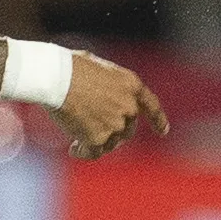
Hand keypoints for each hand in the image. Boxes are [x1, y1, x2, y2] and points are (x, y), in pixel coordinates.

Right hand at [51, 50, 169, 157]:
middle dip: (113, 132)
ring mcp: (115, 124)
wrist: (56, 77)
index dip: (158, 120)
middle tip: (93, 131)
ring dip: (97, 141)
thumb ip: (108, 84)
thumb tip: (101, 95)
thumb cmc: (69, 66)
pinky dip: (84, 152)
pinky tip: (74, 149)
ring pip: (111, 142)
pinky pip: (94, 152)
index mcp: (131, 85)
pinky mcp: (98, 138)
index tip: (164, 131)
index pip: (151, 105)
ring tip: (76, 138)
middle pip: (127, 129)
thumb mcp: (98, 67)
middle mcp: (129, 107)